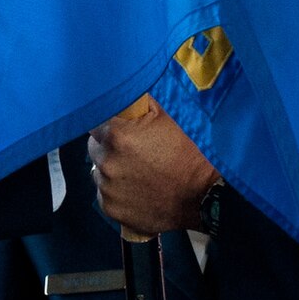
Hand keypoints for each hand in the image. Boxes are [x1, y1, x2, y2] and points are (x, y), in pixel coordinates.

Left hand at [88, 98, 218, 236]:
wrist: (204, 197)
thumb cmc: (190, 154)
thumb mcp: (170, 116)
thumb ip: (141, 101)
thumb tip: (125, 91)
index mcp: (117, 135)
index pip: (94, 120)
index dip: (108, 122)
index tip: (121, 126)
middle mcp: (107, 162)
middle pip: (95, 147)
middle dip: (110, 146)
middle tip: (135, 150)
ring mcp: (107, 188)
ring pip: (100, 171)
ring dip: (114, 169)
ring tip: (140, 172)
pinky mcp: (111, 208)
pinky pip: (106, 194)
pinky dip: (117, 191)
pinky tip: (139, 189)